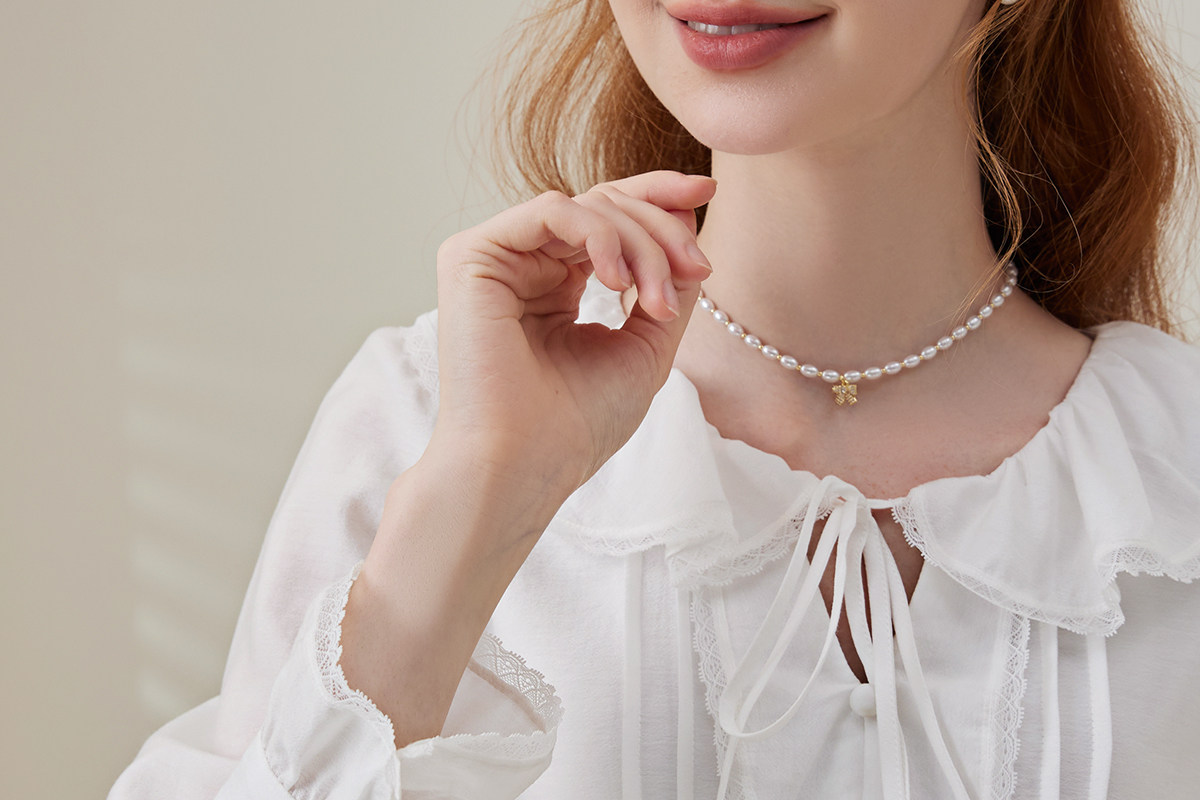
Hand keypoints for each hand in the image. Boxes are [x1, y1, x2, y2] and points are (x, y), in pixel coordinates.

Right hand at [428, 170, 715, 521]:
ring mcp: (496, 260)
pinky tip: (616, 281)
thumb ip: (667, 285)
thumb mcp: (645, 347)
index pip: (609, 219)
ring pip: (586, 207)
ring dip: (639, 244)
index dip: (658, 197)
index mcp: (556, 286)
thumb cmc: (577, 424)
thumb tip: (688, 222)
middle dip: (661, 229)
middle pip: (604, 204)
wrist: (525, 466)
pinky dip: (597, 235)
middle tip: (695, 270)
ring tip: (654, 303)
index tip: (708, 190)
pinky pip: (550, 210)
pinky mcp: (471, 257)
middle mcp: (524, 266)